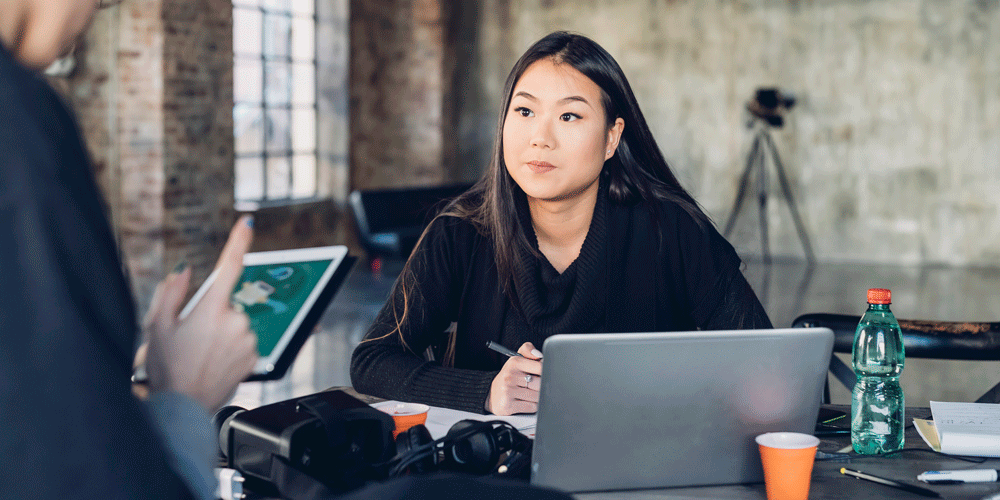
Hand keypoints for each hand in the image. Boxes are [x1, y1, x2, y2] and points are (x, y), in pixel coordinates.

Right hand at [144, 216, 258, 410]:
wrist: (183, 407)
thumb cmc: (165, 367)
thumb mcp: (156, 326)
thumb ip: (170, 293)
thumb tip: (185, 271)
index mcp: (211, 309)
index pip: (229, 266)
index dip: (238, 242)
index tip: (247, 223)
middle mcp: (235, 321)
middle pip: (226, 303)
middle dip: (211, 313)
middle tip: (191, 337)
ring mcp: (248, 339)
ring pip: (236, 323)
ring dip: (222, 332)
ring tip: (201, 354)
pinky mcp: (256, 356)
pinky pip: (244, 341)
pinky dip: (231, 346)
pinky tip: (213, 362)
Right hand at [485, 342, 542, 415]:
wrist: (492, 394)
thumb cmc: (510, 376)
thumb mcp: (516, 359)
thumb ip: (528, 350)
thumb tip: (539, 355)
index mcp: (514, 362)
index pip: (540, 367)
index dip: (546, 372)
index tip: (542, 374)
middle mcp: (509, 376)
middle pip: (540, 383)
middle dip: (541, 386)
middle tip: (535, 385)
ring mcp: (508, 391)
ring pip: (537, 396)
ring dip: (537, 397)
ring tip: (529, 393)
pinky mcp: (508, 406)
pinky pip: (532, 407)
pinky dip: (532, 406)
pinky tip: (525, 401)